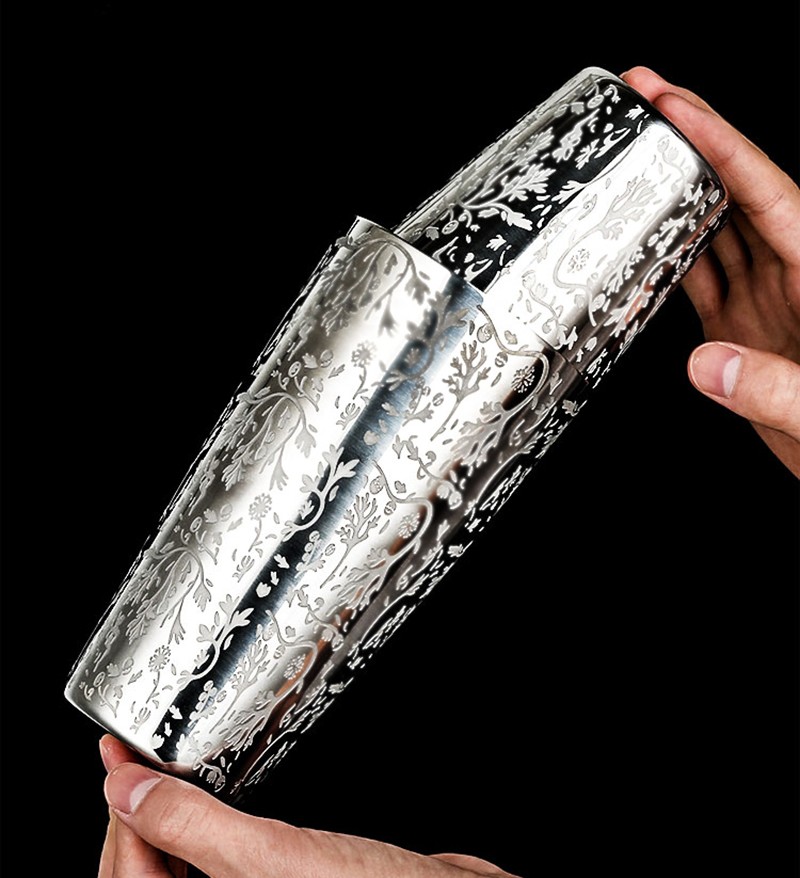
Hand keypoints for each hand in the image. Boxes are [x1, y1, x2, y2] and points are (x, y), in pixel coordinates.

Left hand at [98, 735, 517, 877]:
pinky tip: (204, 804)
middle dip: (129, 818)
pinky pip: (215, 865)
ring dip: (159, 823)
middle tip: (128, 761)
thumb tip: (128, 791)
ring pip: (178, 871)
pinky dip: (198, 832)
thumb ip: (194, 828)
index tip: (112, 759)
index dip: (114, 815)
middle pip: (145, 877)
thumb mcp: (275, 861)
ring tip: (153, 775)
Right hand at [622, 67, 799, 477]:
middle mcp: (790, 281)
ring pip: (715, 234)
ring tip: (634, 161)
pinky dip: (671, 260)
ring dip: (676, 198)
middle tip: (645, 104)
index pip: (767, 193)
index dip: (720, 144)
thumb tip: (703, 363)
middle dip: (691, 145)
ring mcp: (763, 306)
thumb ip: (771, 388)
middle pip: (737, 195)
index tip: (675, 105)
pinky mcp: (740, 335)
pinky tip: (644, 243)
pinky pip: (701, 283)